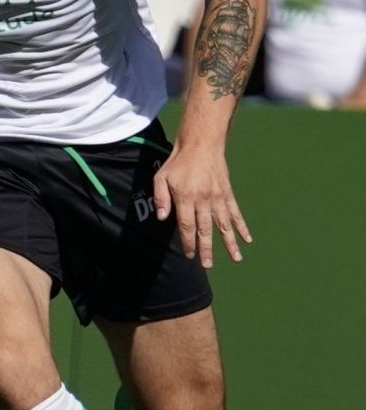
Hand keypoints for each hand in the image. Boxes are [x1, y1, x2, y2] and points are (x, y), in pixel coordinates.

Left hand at [152, 144, 251, 268]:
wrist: (201, 144)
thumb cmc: (178, 162)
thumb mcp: (161, 177)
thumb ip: (161, 198)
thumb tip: (163, 218)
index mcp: (186, 197)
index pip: (187, 225)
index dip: (188, 242)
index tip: (190, 255)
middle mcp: (203, 199)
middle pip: (205, 229)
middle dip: (206, 248)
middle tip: (207, 265)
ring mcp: (218, 197)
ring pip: (224, 224)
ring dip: (230, 243)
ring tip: (235, 259)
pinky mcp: (227, 193)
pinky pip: (235, 213)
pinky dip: (242, 227)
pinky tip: (247, 240)